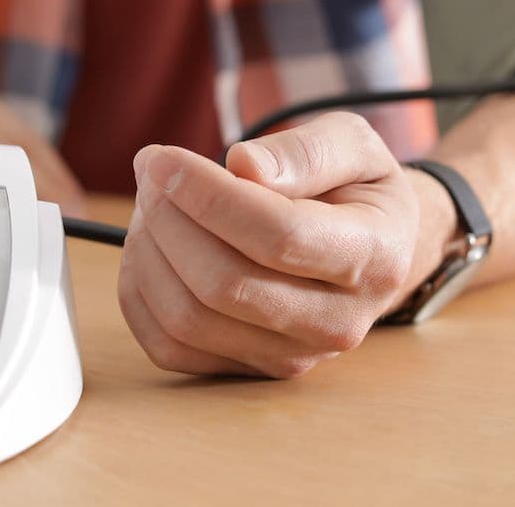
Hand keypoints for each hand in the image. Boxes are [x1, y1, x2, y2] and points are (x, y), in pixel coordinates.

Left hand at [120, 113, 445, 378]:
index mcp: (373, 257)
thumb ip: (305, 150)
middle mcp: (338, 322)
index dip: (207, 195)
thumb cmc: (356, 188)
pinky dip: (140, 293)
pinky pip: (169, 346)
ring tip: (152, 202)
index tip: (161, 158)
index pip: (278, 236)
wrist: (374, 249)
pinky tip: (150, 245)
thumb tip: (244, 166)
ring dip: (149, 252)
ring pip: (188, 319)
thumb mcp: (352, 144)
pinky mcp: (250, 371)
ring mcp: (293, 356)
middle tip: (152, 171)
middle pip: (224, 284)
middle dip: (168, 219)